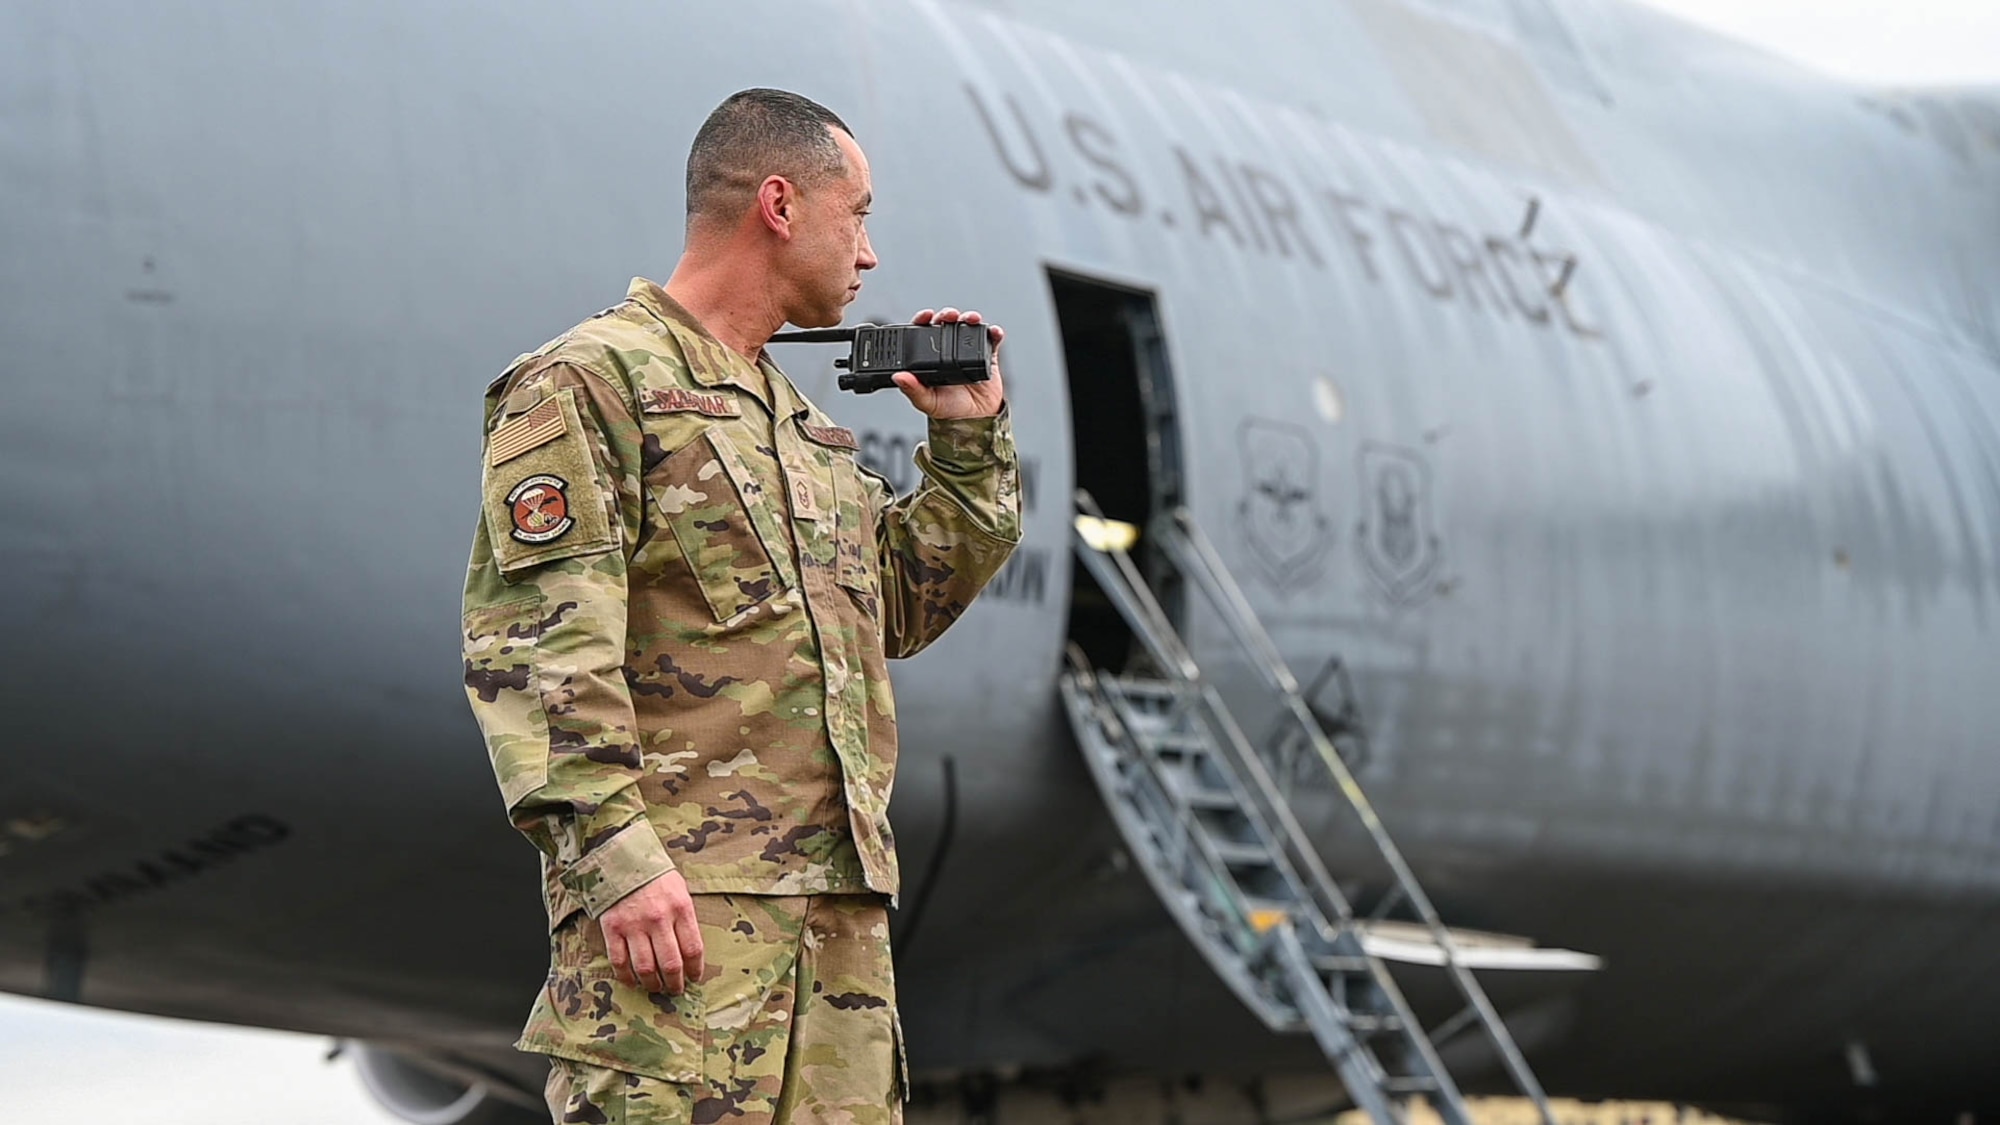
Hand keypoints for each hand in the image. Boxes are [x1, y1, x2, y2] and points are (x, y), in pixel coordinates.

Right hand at [597, 870, 703, 994]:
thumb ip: (684, 918)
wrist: (621, 857)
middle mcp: (659, 918)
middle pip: (671, 964)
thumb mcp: (679, 889)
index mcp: (680, 907)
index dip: (695, 969)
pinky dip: (626, 977)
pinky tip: (633, 981)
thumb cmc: (655, 875)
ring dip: (652, 984)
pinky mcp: (612, 928)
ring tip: (656, 988)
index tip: (694, 977)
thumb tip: (689, 952)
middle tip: (676, 990)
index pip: (693, 949)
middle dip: (675, 983)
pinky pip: (619, 962)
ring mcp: (634, 924)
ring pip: (645, 968)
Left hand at [891, 307, 1005, 419]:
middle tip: (949, 315)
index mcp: (930, 357)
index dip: (922, 320)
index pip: (922, 332)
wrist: (977, 419)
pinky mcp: (987, 355)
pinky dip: (994, 332)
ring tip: (972, 319)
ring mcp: (968, 350)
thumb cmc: (949, 410)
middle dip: (947, 314)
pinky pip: (991, 339)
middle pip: (945, 323)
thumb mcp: (927, 402)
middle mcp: (948, 349)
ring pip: (967, 326)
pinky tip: (994, 332)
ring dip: (970, 318)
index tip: (925, 315)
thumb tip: (898, 377)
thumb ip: (913, 390)